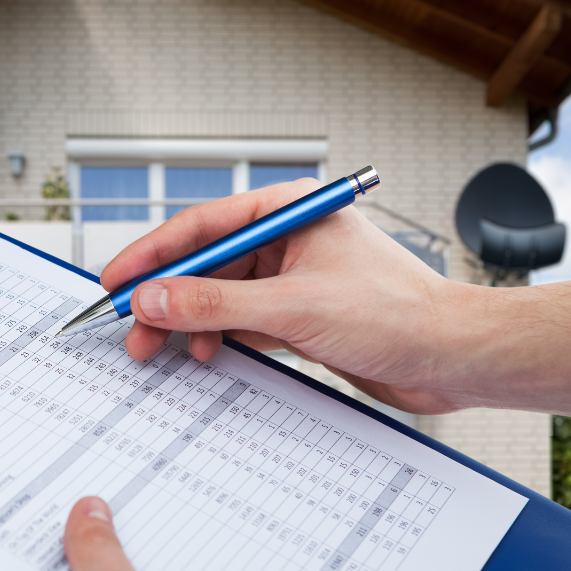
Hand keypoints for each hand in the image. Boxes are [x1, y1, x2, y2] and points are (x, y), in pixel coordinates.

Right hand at [102, 177, 570, 418]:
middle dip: (166, 297)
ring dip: (188, 322)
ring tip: (160, 349)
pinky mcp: (298, 313)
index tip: (116, 279)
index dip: (153, 254)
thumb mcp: (293, 307)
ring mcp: (292, 278)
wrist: (454, 359)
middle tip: (129, 326)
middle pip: (205, 264)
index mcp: (289, 211)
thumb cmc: (400, 314)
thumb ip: (215, 303)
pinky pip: (240, 320)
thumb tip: (154, 298)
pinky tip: (205, 352)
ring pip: (219, 296)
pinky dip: (218, 336)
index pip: (203, 226)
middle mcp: (287, 239)